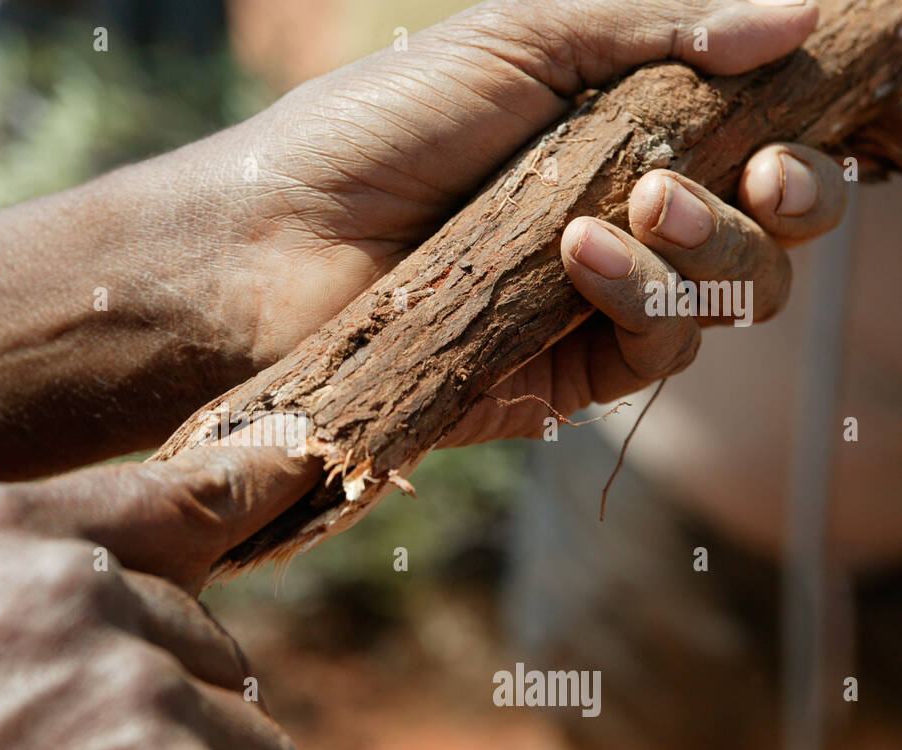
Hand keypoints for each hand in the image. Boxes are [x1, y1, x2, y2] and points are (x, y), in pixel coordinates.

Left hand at [175, 0, 820, 368]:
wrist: (273, 240)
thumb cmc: (376, 128)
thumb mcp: (518, 43)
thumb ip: (656, 31)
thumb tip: (801, 18)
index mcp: (614, 138)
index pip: (750, 141)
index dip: (799, 132)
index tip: (809, 115)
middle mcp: (619, 223)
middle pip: (768, 229)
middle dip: (786, 199)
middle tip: (760, 172)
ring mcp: (593, 307)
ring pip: (734, 296)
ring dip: (717, 247)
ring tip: (644, 204)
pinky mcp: (562, 380)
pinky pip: (660, 350)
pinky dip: (646, 299)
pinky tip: (584, 252)